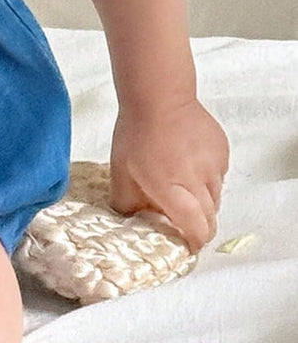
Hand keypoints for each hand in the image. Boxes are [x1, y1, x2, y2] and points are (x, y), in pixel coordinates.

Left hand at [109, 99, 229, 251]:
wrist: (159, 96)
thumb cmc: (135, 132)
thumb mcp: (120, 171)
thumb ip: (126, 203)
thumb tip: (132, 221)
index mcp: (172, 188)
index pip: (196, 229)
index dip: (195, 243)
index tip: (188, 246)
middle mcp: (198, 180)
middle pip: (210, 218)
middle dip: (199, 226)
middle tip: (185, 223)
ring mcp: (214, 165)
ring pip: (216, 197)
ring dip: (202, 201)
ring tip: (183, 187)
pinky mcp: (223, 151)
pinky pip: (219, 175)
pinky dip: (207, 178)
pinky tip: (189, 164)